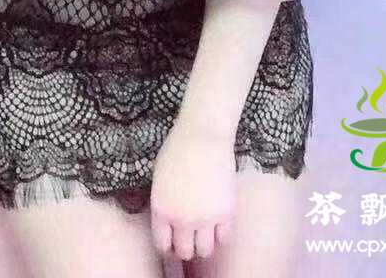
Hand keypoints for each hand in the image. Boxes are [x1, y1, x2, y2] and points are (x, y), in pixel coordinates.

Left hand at [150, 120, 236, 262]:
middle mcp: (181, 219)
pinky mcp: (226, 213)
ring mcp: (205, 218)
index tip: (175, 240)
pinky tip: (219, 221)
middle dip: (186, 246)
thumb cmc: (178, 149)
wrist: (203, 135)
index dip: (169, 245)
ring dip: (204, 243)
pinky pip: (224, 238)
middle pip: (185, 252)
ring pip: (205, 251)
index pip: (163, 245)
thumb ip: (162, 204)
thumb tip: (168, 222)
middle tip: (191, 236)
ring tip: (205, 231)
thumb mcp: (159, 179)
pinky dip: (221, 234)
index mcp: (161, 210)